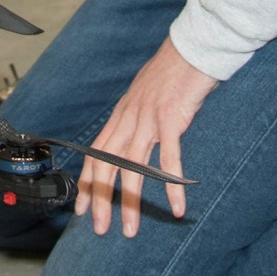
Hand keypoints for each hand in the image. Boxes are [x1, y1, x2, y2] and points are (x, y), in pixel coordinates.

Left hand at [74, 39, 217, 237]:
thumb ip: (138, 118)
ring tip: (130, 228)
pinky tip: (177, 207)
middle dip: (100, 200)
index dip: (87, 183)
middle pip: (106, 166)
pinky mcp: (171, 118)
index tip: (82, 209)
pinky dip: (171, 186)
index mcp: (122, 115)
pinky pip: (168, 160)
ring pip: (131, 168)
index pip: (95, 154)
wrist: (194, 46)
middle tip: (100, 229)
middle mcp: (129, 118)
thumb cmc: (174, 72)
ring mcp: (148, 118)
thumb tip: (134, 139)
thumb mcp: (147, 96)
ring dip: (130, 201)